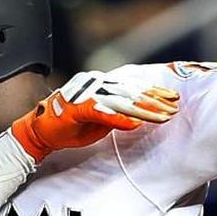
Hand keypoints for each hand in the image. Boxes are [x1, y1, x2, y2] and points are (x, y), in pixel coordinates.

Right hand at [11, 71, 179, 160]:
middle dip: (155, 101)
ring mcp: (87, 95)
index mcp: (102, 86)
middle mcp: (96, 86)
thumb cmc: (71, 126)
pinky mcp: (78, 108)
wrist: (42, 130)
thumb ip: (119, 115)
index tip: (174, 98)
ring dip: (144, 110)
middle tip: (174, 108)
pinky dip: (120, 119)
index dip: (154, 92)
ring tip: (162, 117)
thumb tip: (140, 116)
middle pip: (132, 92)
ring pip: (121, 102)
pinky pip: (103, 113)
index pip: (133, 87)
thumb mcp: (101, 121)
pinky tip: (136, 124)